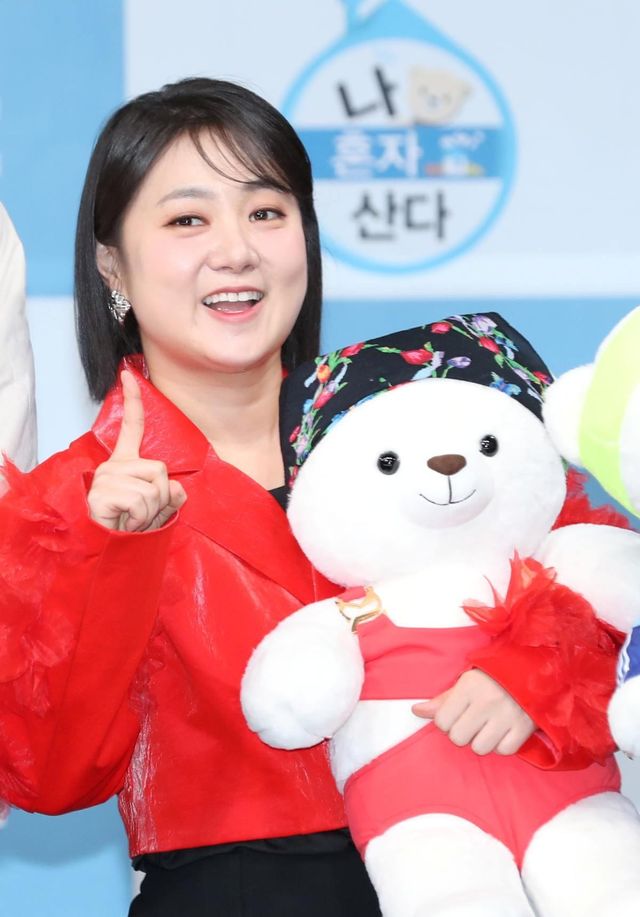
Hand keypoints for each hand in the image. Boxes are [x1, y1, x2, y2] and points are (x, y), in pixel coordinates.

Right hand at [87, 370, 186, 531]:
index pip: (132, 427)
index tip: (129, 374)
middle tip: (142, 515)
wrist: (108, 553)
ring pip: (154, 488)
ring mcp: (106, 478)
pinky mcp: (102, 493)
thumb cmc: (130, 531)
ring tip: (133, 522)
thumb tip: (175, 487)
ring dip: (152, 512)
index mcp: (124, 464)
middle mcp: (112, 466)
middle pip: (160, 469)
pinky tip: (125, 524)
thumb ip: (170, 495)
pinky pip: (141, 501)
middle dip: (162, 498)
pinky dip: (141, 519)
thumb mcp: (158, 510)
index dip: (133, 400)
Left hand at [412, 669, 534, 755]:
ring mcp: (506, 715)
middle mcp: (486, 702)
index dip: (445, 722)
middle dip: (462, 733)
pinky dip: (502, 745)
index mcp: (468, 687)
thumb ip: (443, 699)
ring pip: (480, 748)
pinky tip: (503, 731)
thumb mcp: (467, 681)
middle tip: (472, 722)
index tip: (456, 715)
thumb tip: (416, 711)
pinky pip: (504, 751)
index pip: (442, 721)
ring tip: (488, 726)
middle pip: (459, 738)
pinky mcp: (524, 727)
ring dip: (482, 741)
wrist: (532, 669)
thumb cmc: (494, 676)